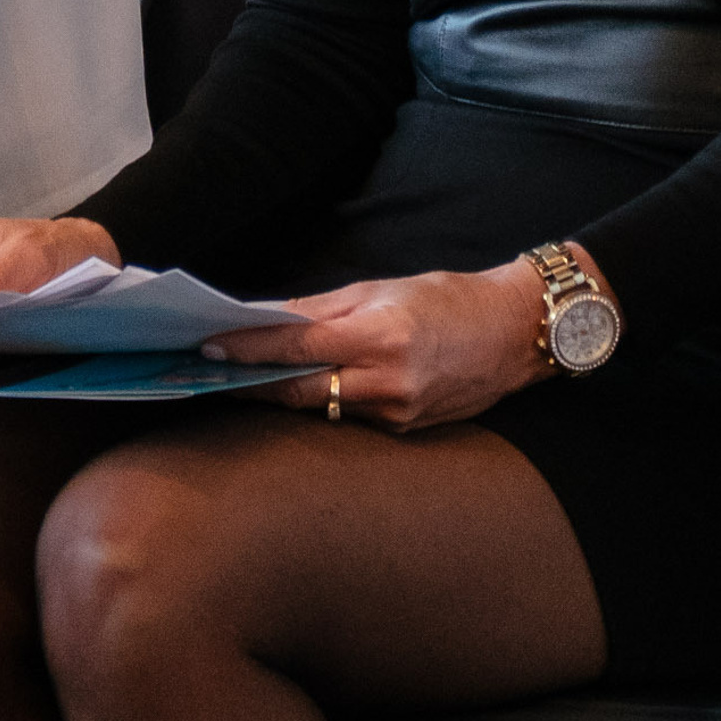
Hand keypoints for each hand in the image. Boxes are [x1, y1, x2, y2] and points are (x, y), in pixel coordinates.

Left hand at [202, 251, 615, 432]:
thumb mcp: (381, 288)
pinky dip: (319, 404)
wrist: (514, 334)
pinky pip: (349, 418)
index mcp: (380, 336)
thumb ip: (321, 309)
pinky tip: (292, 393)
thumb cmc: (446, 299)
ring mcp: (398, 414)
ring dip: (278, 396)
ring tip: (236, 382)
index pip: (296, 348)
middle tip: (206, 372)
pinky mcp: (406, 431)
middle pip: (299, 390)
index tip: (208, 346)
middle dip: (250, 382)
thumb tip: (268, 319)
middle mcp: (388, 382)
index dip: (248, 349)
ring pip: (321, 408)